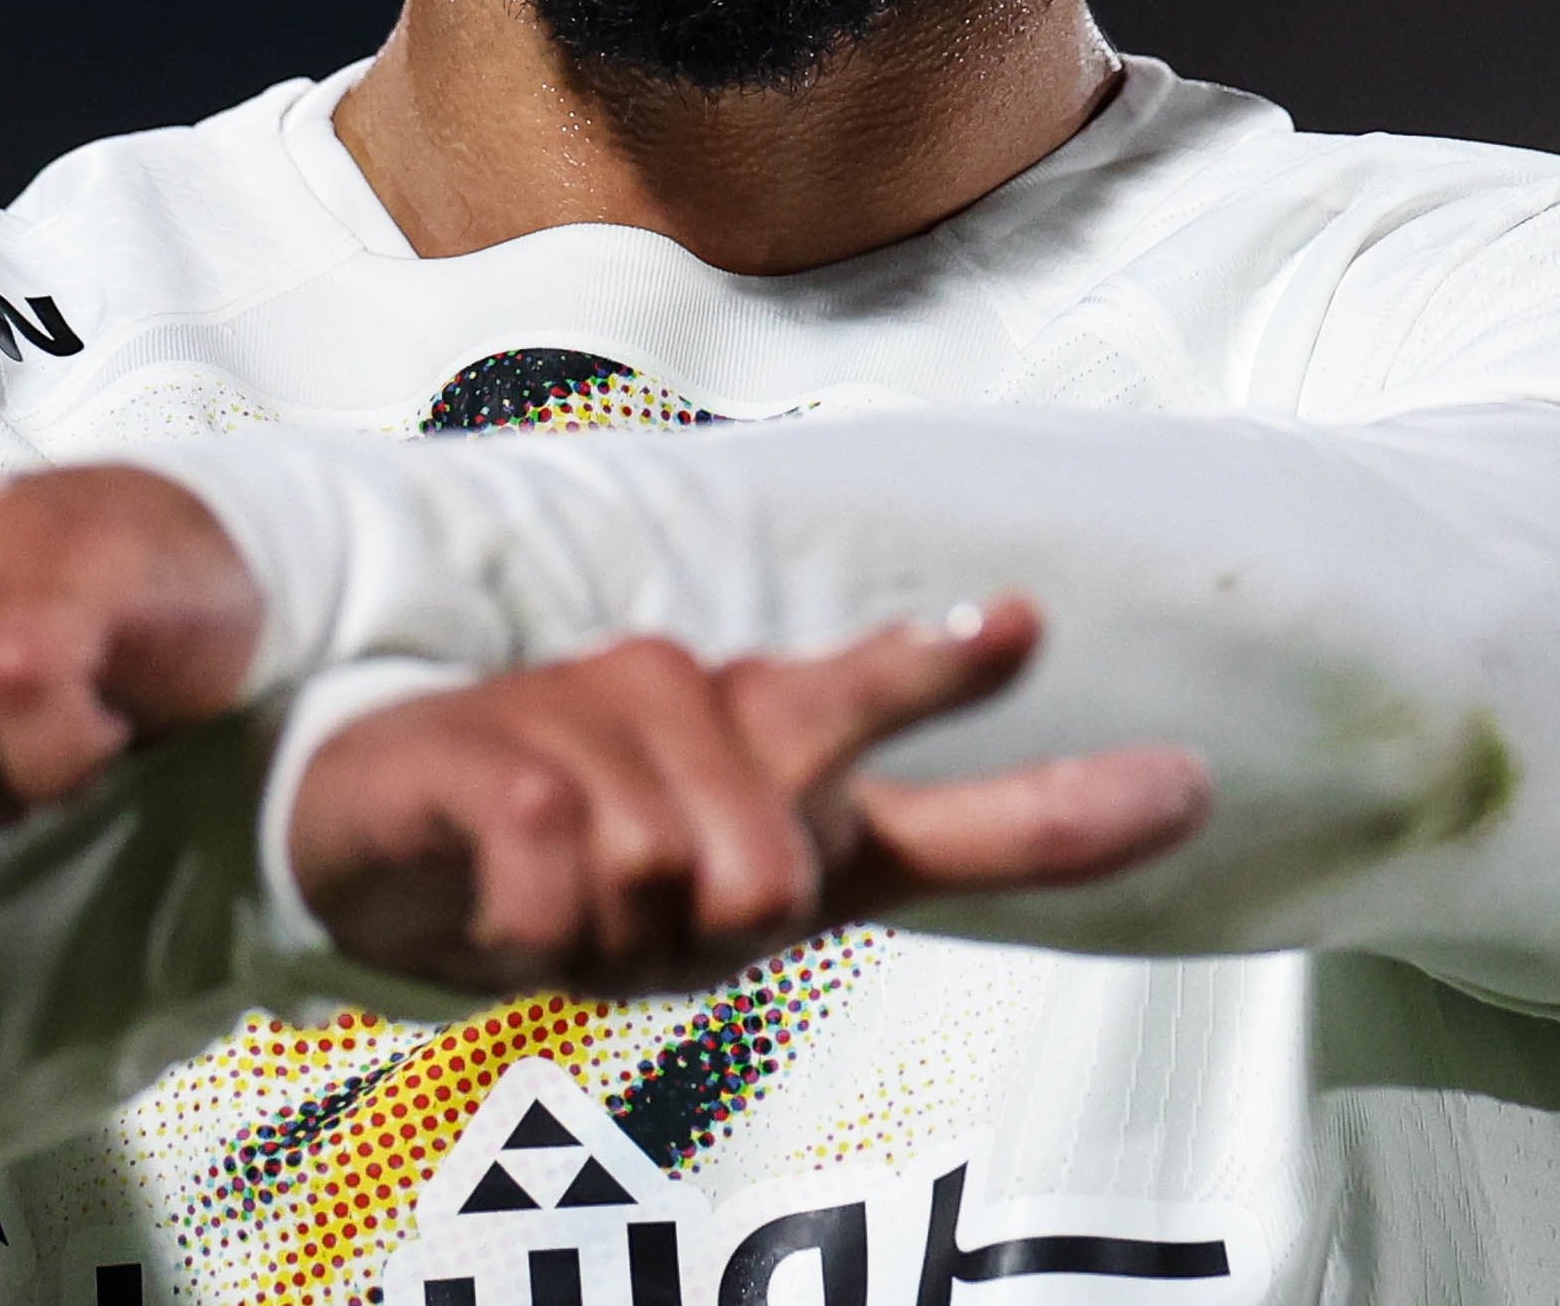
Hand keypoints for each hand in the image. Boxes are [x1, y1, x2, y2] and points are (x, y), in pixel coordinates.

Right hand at [289, 599, 1209, 995]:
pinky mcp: (496, 751)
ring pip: (664, 881)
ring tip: (558, 902)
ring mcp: (591, 715)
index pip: (891, 707)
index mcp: (775, 734)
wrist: (382, 843)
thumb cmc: (594, 853)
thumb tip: (1177, 780)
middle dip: (712, 936)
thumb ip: (958, 828)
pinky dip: (534, 930)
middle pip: (779, 863)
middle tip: (643, 920)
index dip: (951, 674)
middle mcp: (695, 707)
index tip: (1022, 623)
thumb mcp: (770, 872)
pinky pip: (557, 873)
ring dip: (606, 936)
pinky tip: (502, 901)